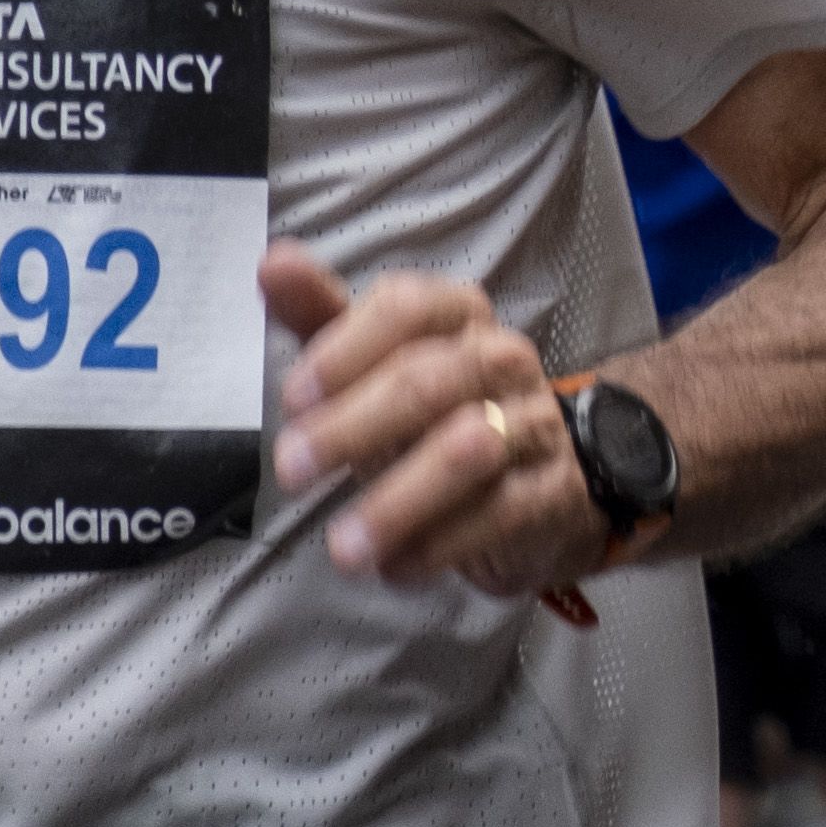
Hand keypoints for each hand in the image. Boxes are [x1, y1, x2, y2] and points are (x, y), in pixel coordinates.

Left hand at [259, 243, 610, 599]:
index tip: (294, 399)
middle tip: (292, 471)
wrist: (549, 483)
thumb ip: (325, 318)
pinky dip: (439, 545)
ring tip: (343, 547)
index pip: (409, 307)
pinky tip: (395, 567)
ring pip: (470, 447)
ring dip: (398, 500)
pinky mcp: (552, 493)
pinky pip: (500, 514)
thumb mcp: (380, 366)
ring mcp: (533, 426)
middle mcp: (504, 361)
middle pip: (432, 379)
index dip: (347, 349)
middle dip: (354, 426)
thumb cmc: (440, 417)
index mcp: (459, 319)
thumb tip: (273, 259)